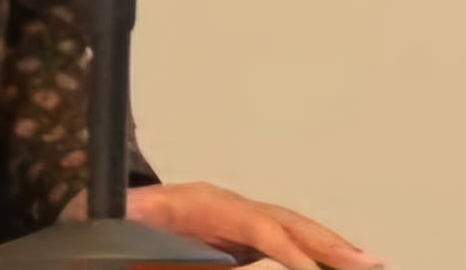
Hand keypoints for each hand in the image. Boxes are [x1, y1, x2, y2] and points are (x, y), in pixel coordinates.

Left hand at [58, 181, 382, 269]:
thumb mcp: (130, 234)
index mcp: (199, 202)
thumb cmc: (111, 227)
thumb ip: (167, 248)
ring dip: (331, 247)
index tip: (312, 269)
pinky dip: (314, 252)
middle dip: (325, 242)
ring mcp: (234, 217)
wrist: (96, 211)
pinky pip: (283, 242)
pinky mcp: (238, 236)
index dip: (285, 247)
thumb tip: (210, 258)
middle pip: (281, 219)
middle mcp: (224, 204)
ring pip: (290, 228)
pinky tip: (342, 263)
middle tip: (367, 263)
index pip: (254, 221)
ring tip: (370, 264)